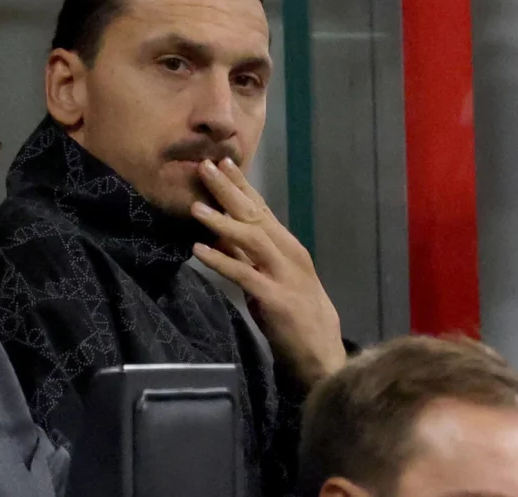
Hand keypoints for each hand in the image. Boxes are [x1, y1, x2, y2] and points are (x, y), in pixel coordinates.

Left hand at [190, 158, 345, 386]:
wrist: (321, 355)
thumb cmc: (296, 318)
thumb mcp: (271, 280)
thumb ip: (248, 258)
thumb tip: (219, 238)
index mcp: (289, 247)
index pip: (262, 209)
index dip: (241, 185)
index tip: (222, 162)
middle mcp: (289, 253)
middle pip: (255, 215)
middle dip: (229, 189)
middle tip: (204, 166)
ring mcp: (284, 275)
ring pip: (251, 239)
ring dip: (222, 221)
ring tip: (195, 207)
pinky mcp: (275, 298)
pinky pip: (243, 274)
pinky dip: (220, 260)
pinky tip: (199, 250)